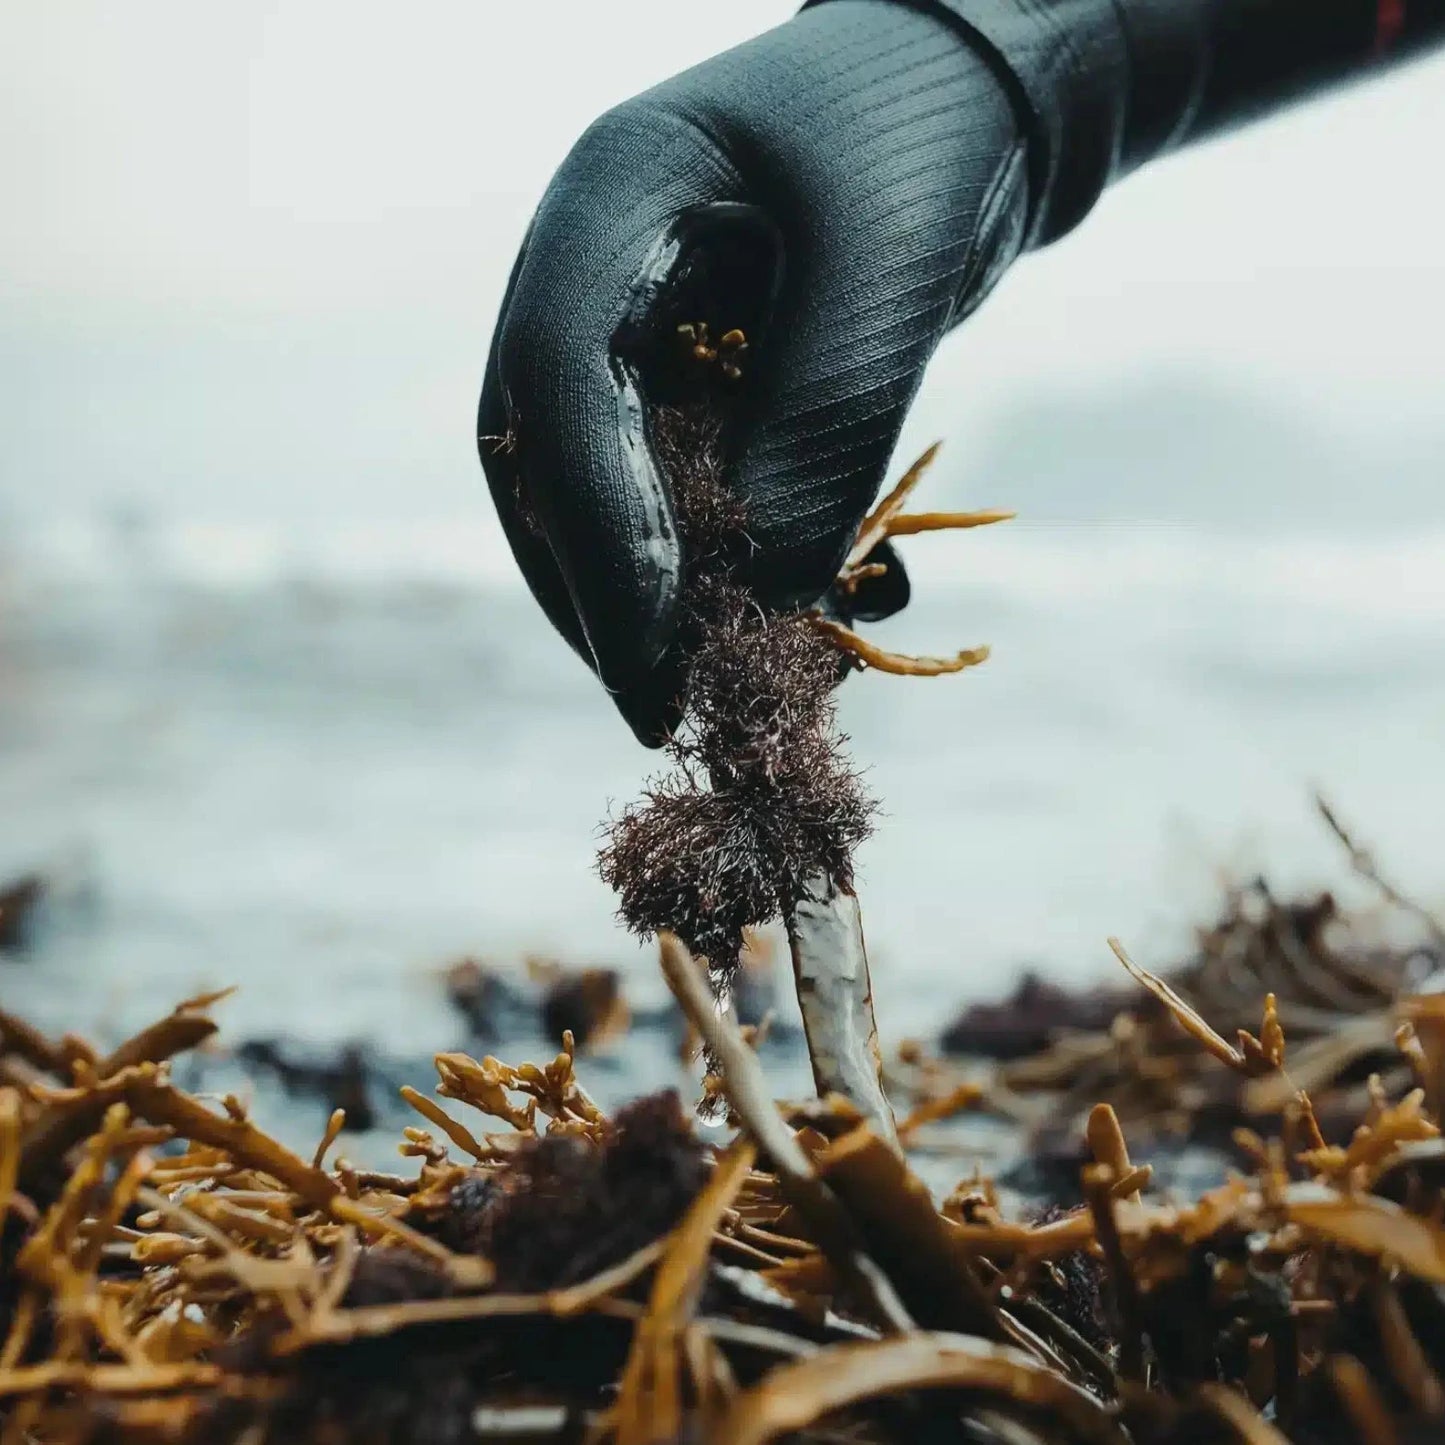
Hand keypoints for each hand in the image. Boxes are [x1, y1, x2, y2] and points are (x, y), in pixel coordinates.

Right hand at [479, 0, 1033, 743]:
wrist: (974, 89)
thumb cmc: (930, 137)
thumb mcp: (886, 275)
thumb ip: (818, 429)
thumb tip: (760, 606)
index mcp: (607, 203)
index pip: (555, 388)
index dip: (594, 532)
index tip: (651, 654)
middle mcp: (590, 270)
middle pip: (541, 456)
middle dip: (594, 590)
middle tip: (654, 707)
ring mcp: (627, 322)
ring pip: (591, 485)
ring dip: (633, 592)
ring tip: (687, 690)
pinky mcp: (678, 367)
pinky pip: (660, 481)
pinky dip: (691, 561)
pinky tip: (734, 624)